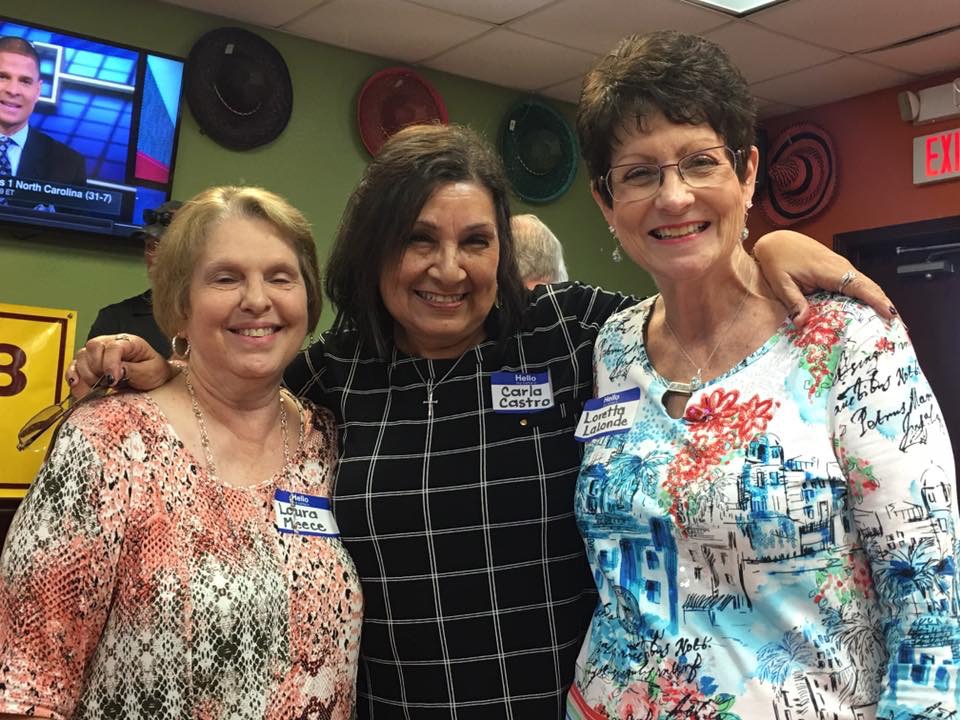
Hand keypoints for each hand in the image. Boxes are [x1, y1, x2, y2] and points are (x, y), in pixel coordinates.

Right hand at [68, 334, 173, 396]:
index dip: (110, 363)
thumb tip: (117, 371)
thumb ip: (134, 370)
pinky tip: (77, 384)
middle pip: (92, 348)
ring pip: (81, 357)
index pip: (113, 347)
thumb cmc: (153, 371)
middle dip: (98, 369)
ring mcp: (97, 353)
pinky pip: (73, 367)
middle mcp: (109, 343)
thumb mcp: (151, 371)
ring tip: (98, 386)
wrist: (153, 377)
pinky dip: (73, 376)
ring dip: (86, 375)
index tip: (113, 379)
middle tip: (107, 383)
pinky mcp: (89, 364)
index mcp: (128, 342)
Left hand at [752, 230, 895, 326]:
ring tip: (890, 323)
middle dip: (885, 306)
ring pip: (866, 286)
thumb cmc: (777, 259)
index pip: (860, 287)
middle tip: (898, 328)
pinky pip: (856, 284)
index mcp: (830, 270)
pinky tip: (870, 311)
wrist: (776, 241)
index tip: (891, 316)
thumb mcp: (781, 283)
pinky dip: (867, 297)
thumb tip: (802, 322)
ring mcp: (841, 267)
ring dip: (879, 302)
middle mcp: (841, 267)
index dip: (877, 301)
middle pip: (870, 287)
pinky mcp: (837, 270)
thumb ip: (794, 302)